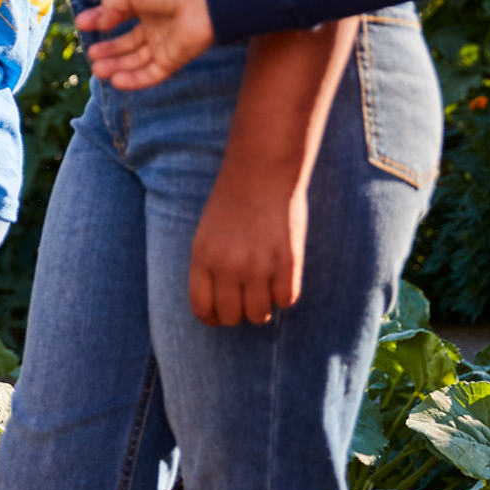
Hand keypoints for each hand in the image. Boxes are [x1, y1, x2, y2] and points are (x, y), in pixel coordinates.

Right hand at [83, 0, 215, 89]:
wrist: (202, 3)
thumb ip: (111, 6)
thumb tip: (100, 22)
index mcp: (145, 4)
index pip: (118, 15)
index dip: (99, 19)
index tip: (81, 24)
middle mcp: (154, 25)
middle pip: (127, 43)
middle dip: (108, 49)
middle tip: (90, 54)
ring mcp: (164, 44)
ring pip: (136, 60)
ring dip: (116, 66)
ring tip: (97, 69)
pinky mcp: (172, 61)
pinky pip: (150, 74)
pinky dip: (133, 80)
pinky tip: (116, 81)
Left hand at [189, 162, 304, 326]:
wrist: (261, 172)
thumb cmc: (232, 200)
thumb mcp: (207, 233)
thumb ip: (210, 267)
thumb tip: (218, 304)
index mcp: (202, 258)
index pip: (202, 309)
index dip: (212, 318)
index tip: (220, 316)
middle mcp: (228, 267)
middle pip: (232, 317)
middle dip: (238, 312)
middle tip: (246, 298)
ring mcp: (258, 266)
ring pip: (259, 315)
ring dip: (262, 305)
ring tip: (264, 286)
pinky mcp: (287, 263)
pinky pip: (286, 300)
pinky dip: (285, 293)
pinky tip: (282, 275)